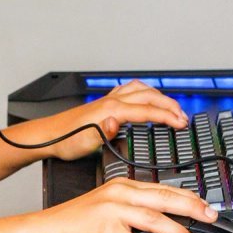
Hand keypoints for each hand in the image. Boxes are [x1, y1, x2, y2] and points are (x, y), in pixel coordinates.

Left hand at [37, 80, 189, 161]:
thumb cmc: (66, 141)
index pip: (147, 111)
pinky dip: (145, 92)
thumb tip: (116, 123)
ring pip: (141, 90)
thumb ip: (104, 132)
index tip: (181, 124)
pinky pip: (131, 90)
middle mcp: (112, 101)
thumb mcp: (86, 142)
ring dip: (159, 97)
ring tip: (172, 107)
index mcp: (111, 110)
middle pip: (149, 96)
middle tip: (183, 118)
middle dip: (169, 105)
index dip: (167, 117)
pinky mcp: (105, 102)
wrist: (49, 135)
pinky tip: (147, 98)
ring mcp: (109, 99)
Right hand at [39, 178, 215, 232]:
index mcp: (123, 186)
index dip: (187, 196)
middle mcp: (120, 195)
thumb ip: (133, 208)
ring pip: (154, 219)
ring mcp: (113, 212)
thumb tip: (162, 220)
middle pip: (165, 198)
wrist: (48, 230)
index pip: (162, 188)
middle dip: (192, 207)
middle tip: (211, 216)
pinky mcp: (106, 231)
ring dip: (177, 232)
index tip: (204, 204)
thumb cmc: (77, 221)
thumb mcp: (108, 205)